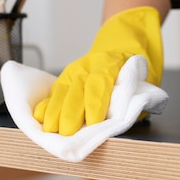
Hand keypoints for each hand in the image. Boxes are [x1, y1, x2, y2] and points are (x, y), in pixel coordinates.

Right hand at [34, 6, 163, 135]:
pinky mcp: (64, 78)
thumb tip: (117, 121)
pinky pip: (53, 91)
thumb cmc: (133, 72)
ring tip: (49, 129)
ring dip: (54, 110)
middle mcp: (89, 64)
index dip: (95, 103)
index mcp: (110, 62)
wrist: (122, 47)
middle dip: (70, 111)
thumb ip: (130, 100)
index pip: (99, 82)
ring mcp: (74, 70)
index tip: (93, 123)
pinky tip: (39, 117)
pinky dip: (46, 105)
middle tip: (67, 132)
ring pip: (62, 89)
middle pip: (76, 87)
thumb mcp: (141, 82)